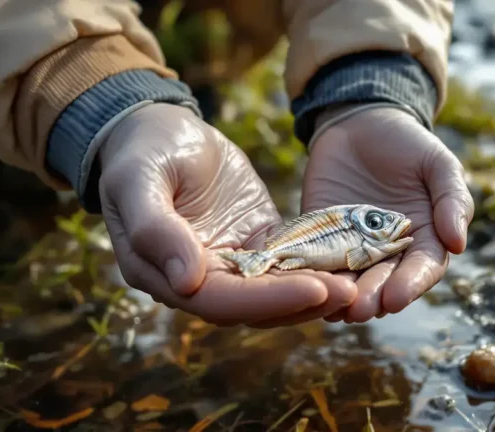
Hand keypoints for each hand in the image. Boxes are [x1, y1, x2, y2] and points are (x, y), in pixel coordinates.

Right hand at [97, 103, 356, 325]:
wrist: (157, 127)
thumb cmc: (140, 151)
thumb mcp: (138, 179)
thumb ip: (155, 228)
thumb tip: (186, 280)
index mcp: (162, 272)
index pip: (220, 299)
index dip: (268, 300)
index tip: (314, 290)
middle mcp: (198, 278)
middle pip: (255, 304)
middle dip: (302, 300)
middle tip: (351, 292)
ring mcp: (229, 261)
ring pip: (275, 289)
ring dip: (314, 291)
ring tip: (356, 284)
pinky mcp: (255, 242)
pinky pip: (287, 261)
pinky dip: (315, 265)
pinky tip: (348, 262)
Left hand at [302, 107, 474, 322]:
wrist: (360, 122)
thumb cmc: (408, 144)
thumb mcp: (438, 164)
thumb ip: (451, 200)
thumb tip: (459, 243)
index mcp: (424, 240)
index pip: (422, 270)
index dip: (411, 285)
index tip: (398, 299)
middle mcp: (389, 253)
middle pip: (383, 282)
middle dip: (372, 297)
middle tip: (359, 311)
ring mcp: (353, 247)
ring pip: (349, 278)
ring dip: (341, 295)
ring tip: (333, 307)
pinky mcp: (320, 238)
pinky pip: (316, 259)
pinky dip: (311, 273)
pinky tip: (302, 284)